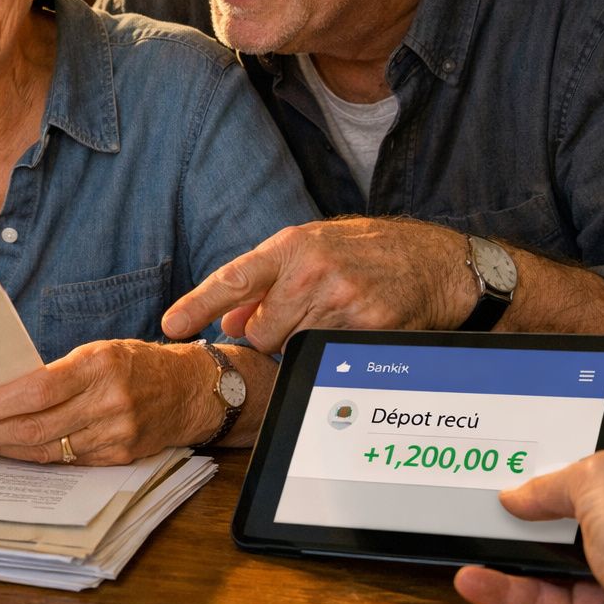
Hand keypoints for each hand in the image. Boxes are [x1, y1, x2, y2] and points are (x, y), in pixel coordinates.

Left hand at [0, 339, 215, 465]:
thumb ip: (59, 373)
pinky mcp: (118, 458)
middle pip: (36, 426)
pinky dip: (32, 457)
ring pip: (46, 450)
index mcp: (100, 366)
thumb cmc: (138, 364)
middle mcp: (108, 402)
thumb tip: (4, 392)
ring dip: (2, 448)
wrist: (191, 391)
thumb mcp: (100, 351)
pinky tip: (7, 451)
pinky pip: (65, 461)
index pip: (39, 389)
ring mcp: (115, 434)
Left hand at [161, 218, 470, 351]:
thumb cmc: (365, 253)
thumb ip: (265, 283)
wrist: (434, 261)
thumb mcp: (310, 252)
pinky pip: (327, 357)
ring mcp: (341, 300)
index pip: (233, 279)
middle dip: (268, 336)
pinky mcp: (367, 327)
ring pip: (292, 348)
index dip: (197, 304)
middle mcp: (312, 271)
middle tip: (294, 321)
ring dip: (301, 343)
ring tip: (330, 318)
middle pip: (261, 332)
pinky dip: (331, 351)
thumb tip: (228, 321)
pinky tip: (351, 328)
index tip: (170, 326)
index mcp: (292, 247)